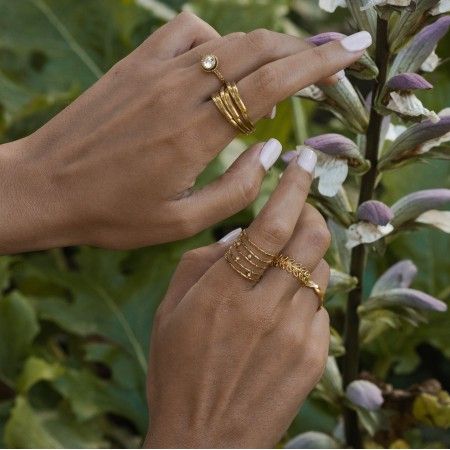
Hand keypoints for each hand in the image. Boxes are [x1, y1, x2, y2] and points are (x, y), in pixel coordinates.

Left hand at [0, 12, 370, 252]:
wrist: (45, 187)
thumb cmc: (112, 215)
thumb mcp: (182, 223)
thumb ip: (237, 189)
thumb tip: (271, 146)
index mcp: (194, 135)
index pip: (271, 85)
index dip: (318, 65)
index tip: (352, 52)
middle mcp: (179, 93)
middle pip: (258, 52)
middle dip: (307, 48)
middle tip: (339, 51)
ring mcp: (154, 72)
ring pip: (229, 40)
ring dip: (267, 48)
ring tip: (285, 70)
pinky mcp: (134, 65)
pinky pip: (188, 32)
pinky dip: (216, 40)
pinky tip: (219, 65)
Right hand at [145, 147, 331, 447]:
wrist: (203, 438)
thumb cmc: (176, 368)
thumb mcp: (171, 308)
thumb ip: (204, 260)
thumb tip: (245, 230)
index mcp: (223, 292)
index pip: (271, 224)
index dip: (293, 186)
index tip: (305, 160)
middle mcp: (265, 309)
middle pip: (312, 238)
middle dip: (311, 211)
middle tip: (299, 206)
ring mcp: (295, 335)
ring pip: (319, 270)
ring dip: (306, 254)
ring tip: (282, 263)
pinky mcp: (313, 357)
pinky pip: (320, 307)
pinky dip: (305, 293)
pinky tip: (282, 307)